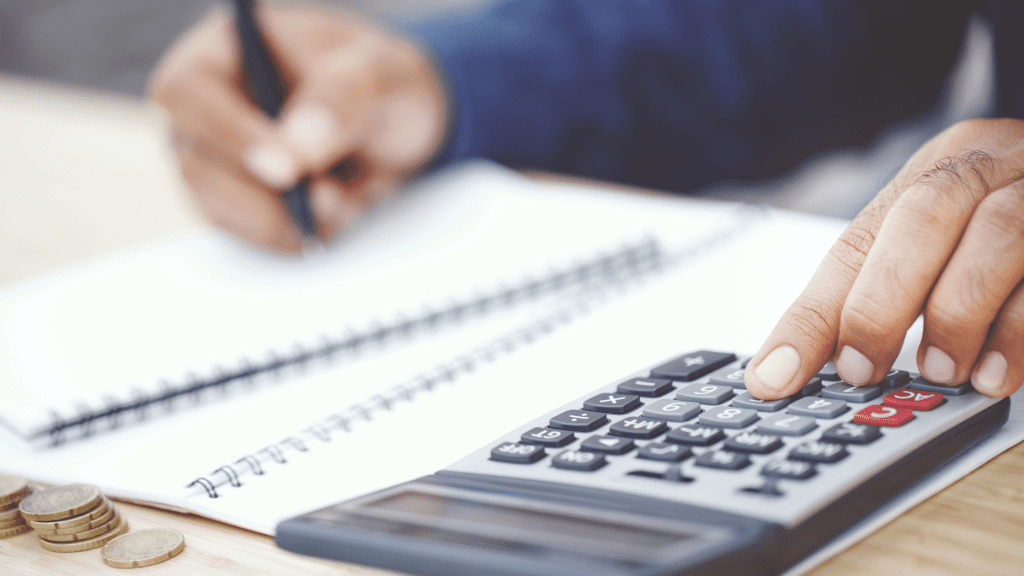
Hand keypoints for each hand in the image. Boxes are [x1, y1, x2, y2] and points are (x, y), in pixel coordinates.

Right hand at [149, 4, 447, 250]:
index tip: (287, 170)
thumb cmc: (381, 82)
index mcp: (226, 49)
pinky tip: (334, 213)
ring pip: (217, 208)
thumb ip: (341, 98)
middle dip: (267, 194)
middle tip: (330, 196)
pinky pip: (246, 234)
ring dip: (283, 220)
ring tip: (344, 200)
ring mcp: (214, 158)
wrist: (399, 124)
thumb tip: (294, 150)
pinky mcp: (236, 202)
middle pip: (196, 162)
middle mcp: (205, 106)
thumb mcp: (381, 73)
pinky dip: (292, 235)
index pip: (187, 92)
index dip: (229, 136)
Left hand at [746, 118, 1023, 398]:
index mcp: (934, 171)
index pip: (853, 245)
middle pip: (921, 218)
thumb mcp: (946, 241)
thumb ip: (893, 286)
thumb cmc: (1013, 225)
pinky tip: (999, 373)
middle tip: (863, 370)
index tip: (772, 379)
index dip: (809, 318)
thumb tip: (827, 364)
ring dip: (957, 315)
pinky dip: (1020, 330)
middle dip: (880, 304)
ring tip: (940, 372)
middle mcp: (989, 165)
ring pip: (996, 235)